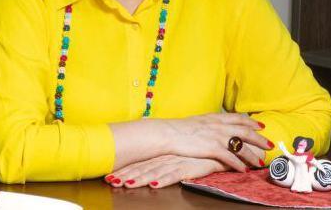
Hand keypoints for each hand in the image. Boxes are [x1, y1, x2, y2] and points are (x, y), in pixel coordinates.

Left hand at [104, 155, 228, 188]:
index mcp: (161, 154)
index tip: (109, 174)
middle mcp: (166, 157)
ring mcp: (177, 161)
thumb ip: (162, 161)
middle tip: (111, 180)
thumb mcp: (177, 155)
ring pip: (154, 171)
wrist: (221, 147)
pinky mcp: (190, 166)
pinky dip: (163, 179)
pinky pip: (174, 175)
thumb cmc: (197, 153)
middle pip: (142, 168)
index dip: (124, 169)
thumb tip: (145, 169)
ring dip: (139, 178)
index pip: (139, 163)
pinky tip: (154, 184)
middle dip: (126, 175)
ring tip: (126, 184)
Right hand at [152, 113, 272, 171]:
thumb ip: (210, 123)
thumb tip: (215, 125)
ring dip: (253, 155)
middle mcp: (219, 126)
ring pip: (241, 146)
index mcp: (215, 117)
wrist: (169, 133)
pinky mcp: (212, 148)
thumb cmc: (180, 128)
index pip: (238, 118)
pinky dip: (238, 164)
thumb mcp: (198, 120)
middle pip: (245, 131)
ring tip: (260, 161)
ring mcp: (217, 137)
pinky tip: (243, 170)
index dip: (251, 122)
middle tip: (270, 144)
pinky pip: (230, 158)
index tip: (261, 125)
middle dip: (260, 139)